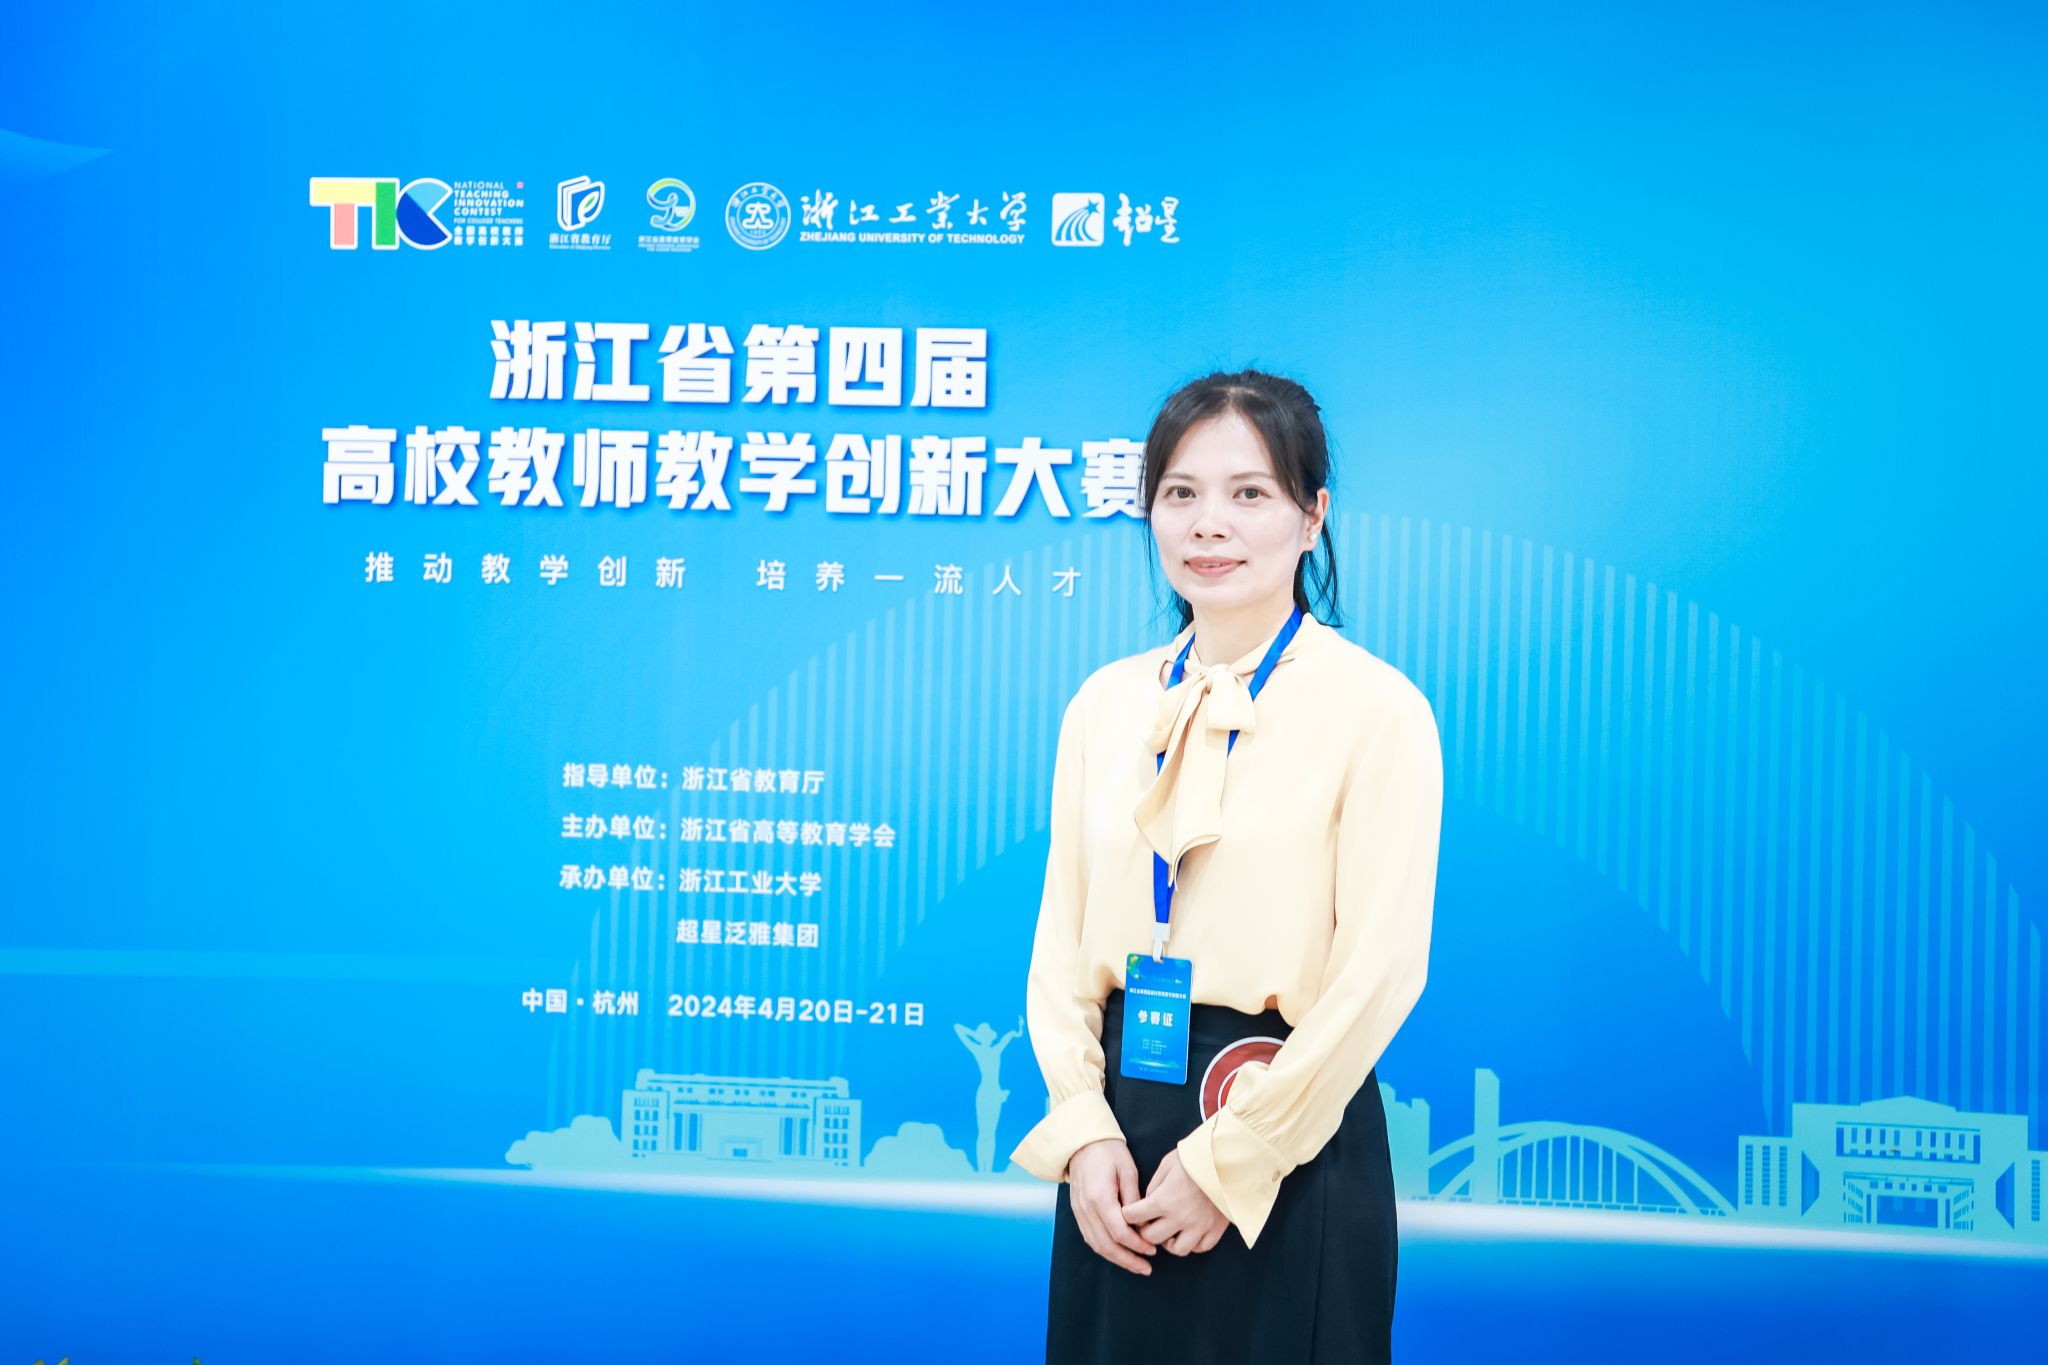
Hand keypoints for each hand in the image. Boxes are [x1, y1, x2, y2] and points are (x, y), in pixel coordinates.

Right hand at [1065, 1139, 1154, 1274]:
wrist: (1081, 1141)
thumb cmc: (1108, 1151)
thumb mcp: (1127, 1170)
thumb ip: (1134, 1199)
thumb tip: (1142, 1224)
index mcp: (1100, 1197)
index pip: (1119, 1232)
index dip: (1137, 1245)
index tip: (1152, 1250)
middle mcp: (1086, 1208)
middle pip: (1107, 1244)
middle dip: (1128, 1260)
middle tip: (1146, 1268)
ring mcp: (1079, 1211)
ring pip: (1096, 1244)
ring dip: (1116, 1258)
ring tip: (1135, 1266)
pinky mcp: (1077, 1211)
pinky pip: (1090, 1237)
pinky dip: (1104, 1249)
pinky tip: (1118, 1253)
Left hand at [1122, 1148, 1228, 1256]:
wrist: (1227, 1158)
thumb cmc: (1195, 1158)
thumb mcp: (1167, 1165)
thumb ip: (1154, 1186)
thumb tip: (1147, 1203)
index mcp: (1164, 1200)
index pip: (1133, 1217)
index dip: (1129, 1214)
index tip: (1132, 1211)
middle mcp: (1180, 1218)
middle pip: (1152, 1238)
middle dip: (1146, 1231)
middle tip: (1150, 1223)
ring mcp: (1199, 1226)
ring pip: (1178, 1250)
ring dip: (1170, 1242)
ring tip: (1171, 1231)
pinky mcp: (1216, 1229)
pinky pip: (1200, 1248)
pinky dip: (1193, 1244)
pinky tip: (1191, 1232)